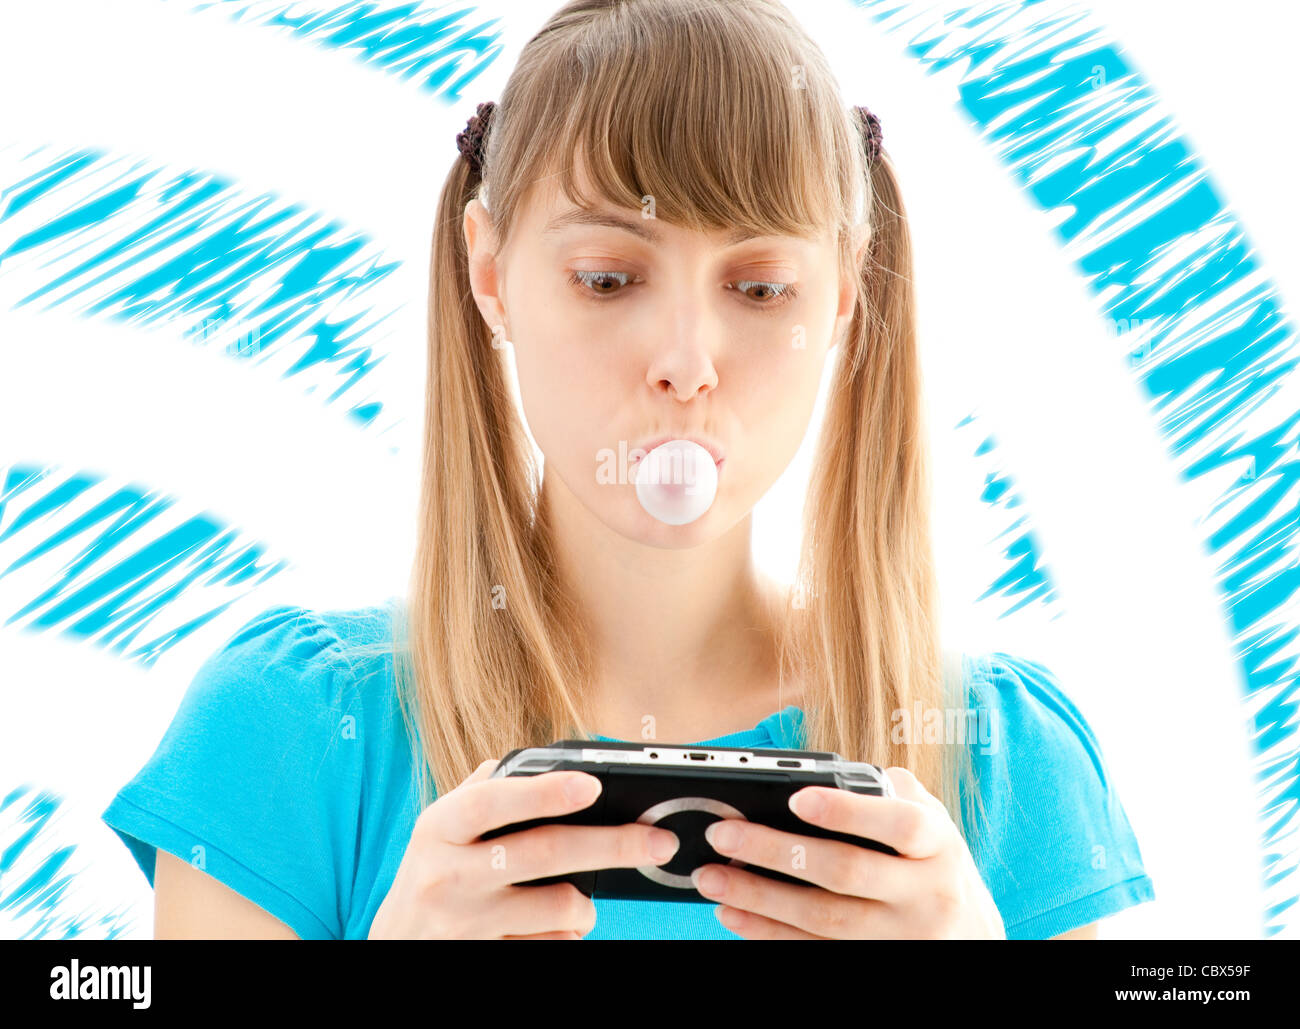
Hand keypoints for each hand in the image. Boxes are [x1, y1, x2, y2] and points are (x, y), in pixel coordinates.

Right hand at [368, 759, 680, 938]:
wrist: (395, 946)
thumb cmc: (433, 872)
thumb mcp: (441, 827)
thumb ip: (483, 789)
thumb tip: (546, 763)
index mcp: (438, 828)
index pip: (490, 802)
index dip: (543, 792)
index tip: (593, 782)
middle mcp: (447, 876)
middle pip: (544, 854)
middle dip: (612, 844)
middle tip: (660, 841)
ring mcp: (466, 925)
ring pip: (560, 907)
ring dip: (587, 902)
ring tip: (579, 897)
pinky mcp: (487, 958)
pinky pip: (554, 947)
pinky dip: (568, 935)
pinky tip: (552, 928)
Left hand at [690, 766, 1004, 938]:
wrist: (969, 936)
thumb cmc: (934, 863)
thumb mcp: (931, 821)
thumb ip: (890, 792)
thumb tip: (824, 778)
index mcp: (940, 845)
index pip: (899, 824)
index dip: (848, 810)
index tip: (797, 797)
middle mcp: (926, 895)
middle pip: (846, 872)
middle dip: (776, 852)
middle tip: (724, 835)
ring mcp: (900, 936)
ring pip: (823, 919)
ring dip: (760, 899)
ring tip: (713, 878)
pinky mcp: (875, 961)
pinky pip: (815, 950)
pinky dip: (770, 934)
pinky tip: (735, 915)